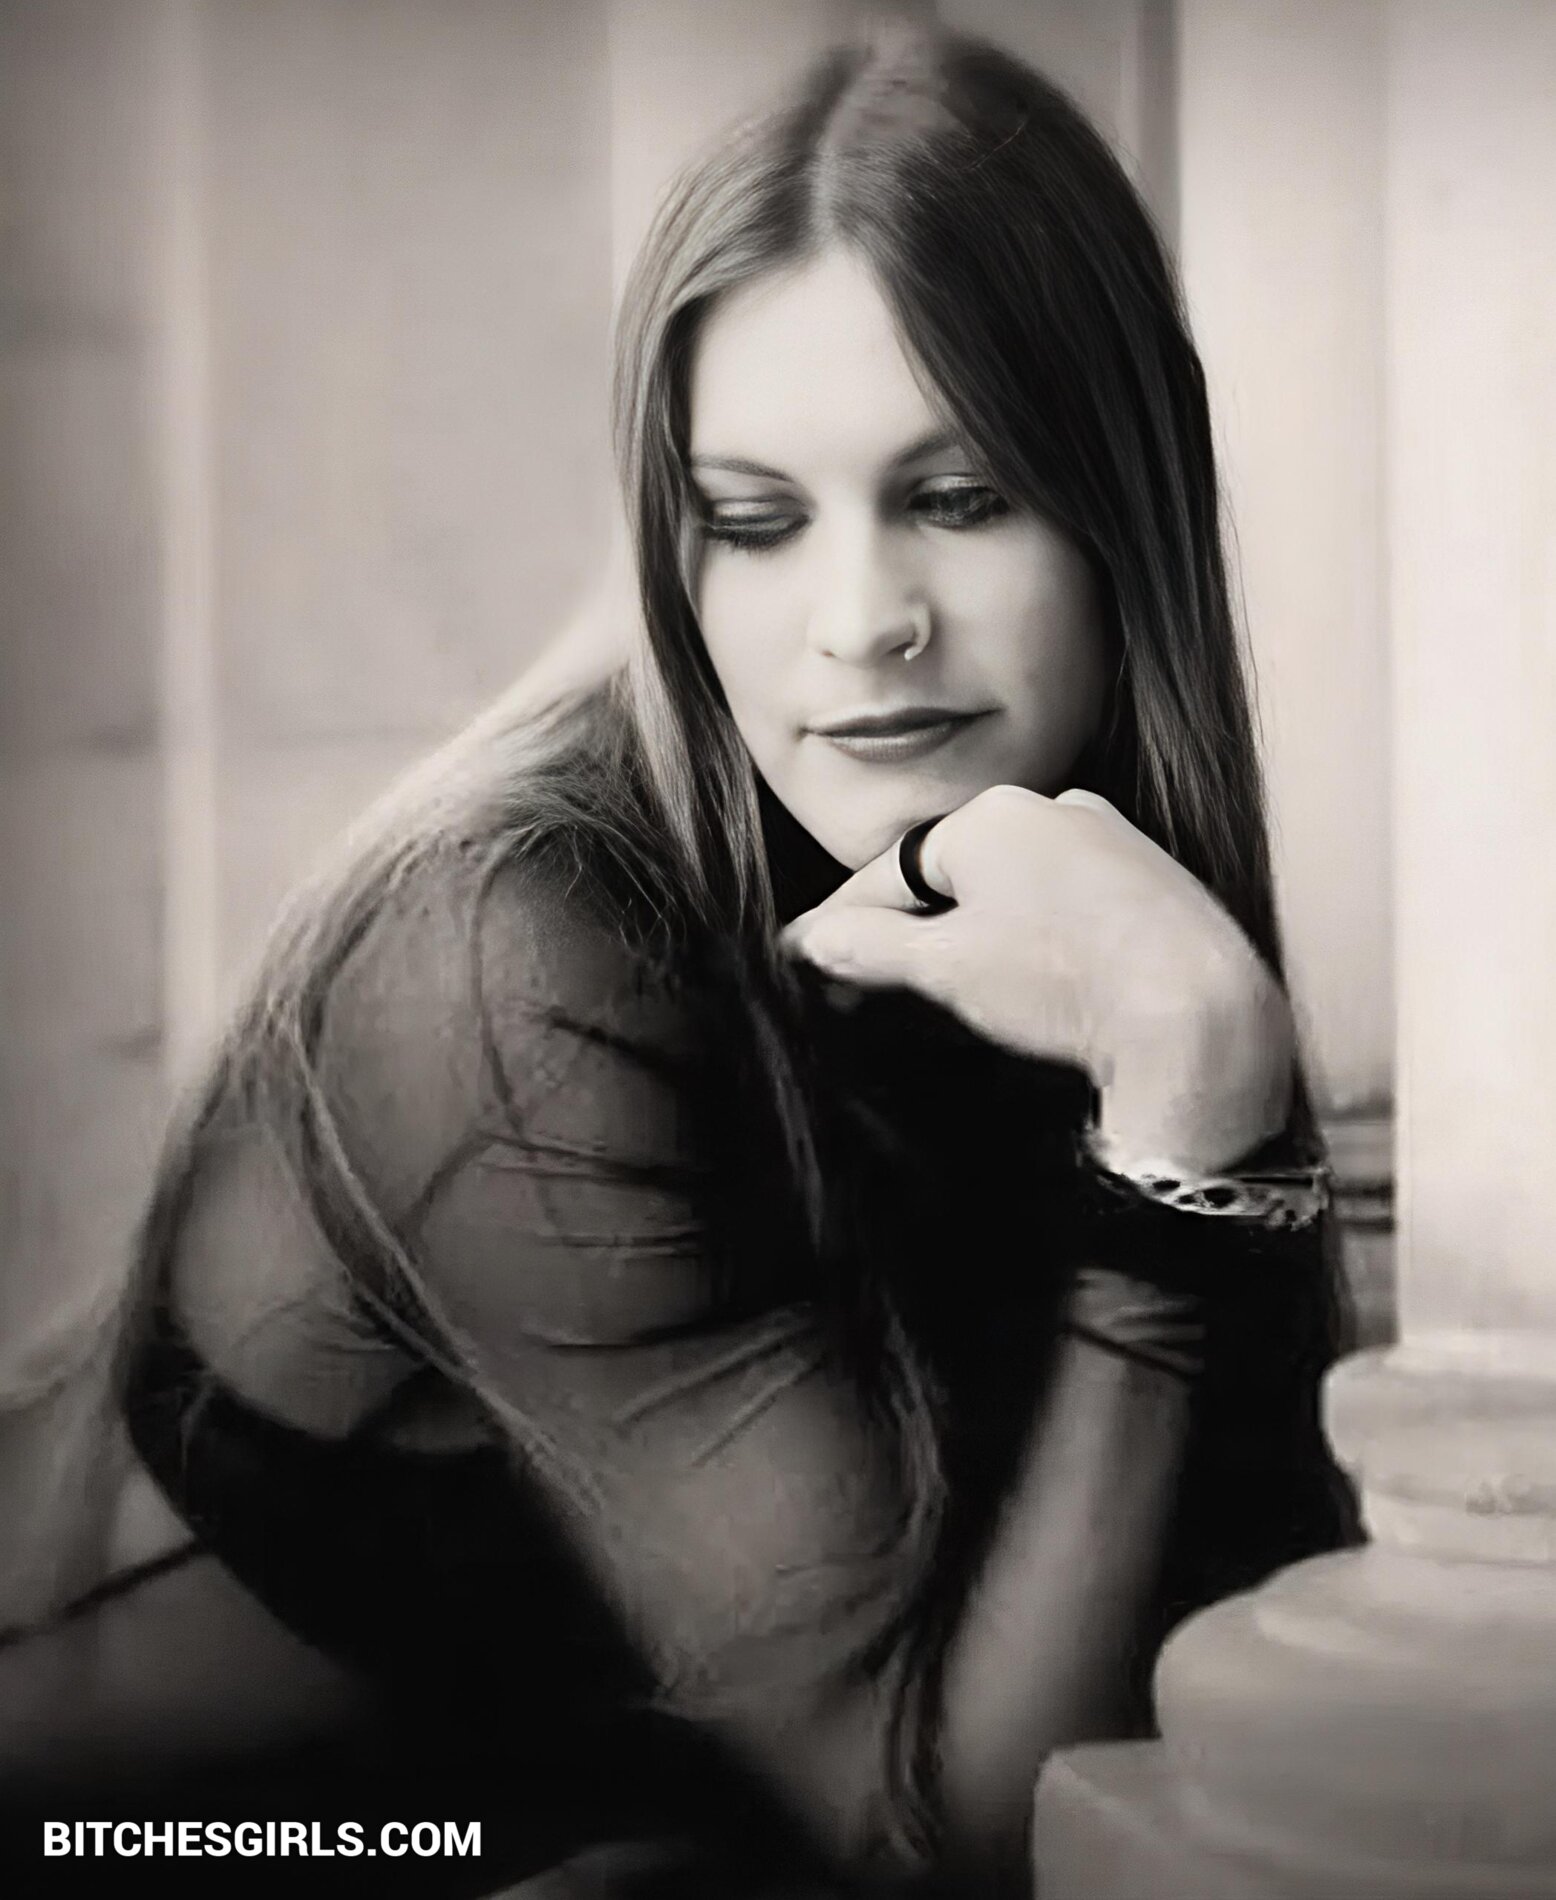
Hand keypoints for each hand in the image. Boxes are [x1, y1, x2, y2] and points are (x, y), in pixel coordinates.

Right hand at [780, 785, 1292, 1173]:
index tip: (805, 956)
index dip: (840, 922)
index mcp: (991, 814)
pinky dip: (1028, 937)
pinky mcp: (1152, 883)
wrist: (1200, 1016)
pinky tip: (1025, 984)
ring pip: (1009, 888)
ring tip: (940, 993)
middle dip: (904, 932)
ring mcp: (1110, 842)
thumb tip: (815, 940)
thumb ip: (869, 947)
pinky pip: (1063, 903)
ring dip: (967, 935)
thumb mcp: (947, 969)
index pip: (889, 871)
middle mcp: (1054, 809)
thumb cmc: (1067, 982)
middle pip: (949, 874)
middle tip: (861, 991)